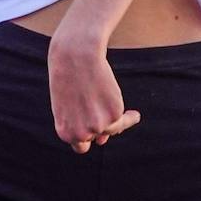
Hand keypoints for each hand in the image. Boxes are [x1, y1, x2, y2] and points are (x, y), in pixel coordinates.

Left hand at [47, 23, 139, 153]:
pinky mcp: (115, 114)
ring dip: (116, 119)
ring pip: (113, 128)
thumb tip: (102, 140)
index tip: (92, 120)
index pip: (81, 146)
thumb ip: (81, 124)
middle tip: (98, 104)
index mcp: (65, 133)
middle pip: (98, 137)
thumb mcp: (68, 105)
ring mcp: (99, 126)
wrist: (76, 55)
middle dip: (99, 125)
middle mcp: (82, 134)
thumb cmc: (68, 76)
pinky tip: (134, 114)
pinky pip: (124, 119)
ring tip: (118, 105)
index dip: (87, 133)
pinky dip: (129, 116)